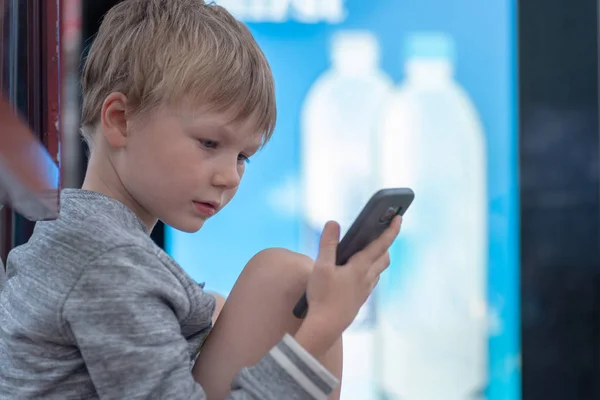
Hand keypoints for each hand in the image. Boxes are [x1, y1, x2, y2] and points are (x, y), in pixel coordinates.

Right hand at [294, 216, 401, 356]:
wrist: (325, 326)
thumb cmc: (323, 297)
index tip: (399, 217)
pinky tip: (357, 272)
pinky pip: (372, 280)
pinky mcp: (360, 299)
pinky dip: (370, 270)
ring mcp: (365, 290)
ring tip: (367, 249)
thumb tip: (333, 223)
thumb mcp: (321, 267)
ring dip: (378, 257)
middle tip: (380, 232)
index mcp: (361, 267)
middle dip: (385, 243)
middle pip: (384, 257)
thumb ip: (328, 244)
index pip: (381, 244)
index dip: (391, 229)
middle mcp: (368, 277)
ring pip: (379, 270)